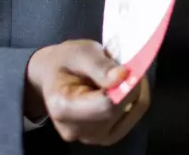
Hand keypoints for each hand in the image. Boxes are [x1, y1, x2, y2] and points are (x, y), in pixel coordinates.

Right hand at [24, 40, 149, 146]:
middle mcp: (75, 130)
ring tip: (121, 76)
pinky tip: (124, 88)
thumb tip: (122, 76)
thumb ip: (99, 65)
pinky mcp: (104, 137)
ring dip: (135, 92)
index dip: (124, 85)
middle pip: (118, 111)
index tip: (128, 67)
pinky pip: (131, 119)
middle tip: (126, 65)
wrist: (53, 75)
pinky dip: (135, 101)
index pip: (106, 105)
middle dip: (130, 85)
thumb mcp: (78, 52)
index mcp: (64, 108)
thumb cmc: (65, 62)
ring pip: (130, 114)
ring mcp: (90, 138)